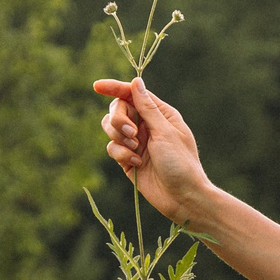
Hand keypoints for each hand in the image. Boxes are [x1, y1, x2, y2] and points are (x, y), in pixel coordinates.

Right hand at [95, 78, 213, 222]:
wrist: (182, 198)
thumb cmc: (181, 163)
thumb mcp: (165, 132)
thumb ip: (147, 108)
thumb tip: (136, 82)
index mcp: (160, 114)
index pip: (133, 94)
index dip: (114, 88)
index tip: (97, 86)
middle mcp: (146, 125)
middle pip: (118, 109)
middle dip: (118, 120)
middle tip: (131, 133)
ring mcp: (136, 142)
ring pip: (110, 128)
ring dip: (119, 137)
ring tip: (135, 149)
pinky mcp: (127, 159)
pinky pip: (112, 148)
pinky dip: (121, 154)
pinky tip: (137, 164)